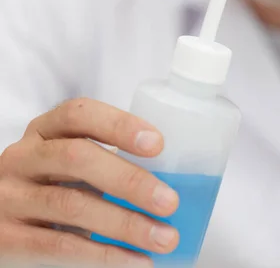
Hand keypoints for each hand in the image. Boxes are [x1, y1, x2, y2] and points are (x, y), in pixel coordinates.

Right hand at [0, 98, 179, 266]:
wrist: (2, 223)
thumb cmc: (53, 186)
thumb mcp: (71, 164)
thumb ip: (108, 162)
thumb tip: (175, 182)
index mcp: (45, 131)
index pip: (79, 114)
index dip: (119, 124)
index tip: (158, 144)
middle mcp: (22, 158)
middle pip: (77, 158)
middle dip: (130, 180)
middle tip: (170, 202)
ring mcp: (9, 197)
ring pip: (72, 205)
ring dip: (126, 224)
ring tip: (164, 238)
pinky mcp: (5, 238)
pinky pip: (58, 246)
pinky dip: (103, 256)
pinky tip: (136, 260)